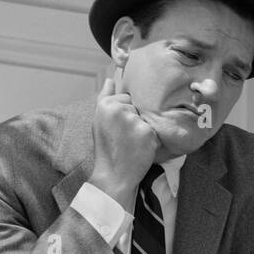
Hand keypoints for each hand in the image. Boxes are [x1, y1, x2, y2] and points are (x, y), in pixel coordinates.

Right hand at [90, 74, 160, 208]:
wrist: (113, 175)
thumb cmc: (107, 147)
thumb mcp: (99, 120)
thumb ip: (105, 97)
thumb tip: (111, 78)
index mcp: (105, 104)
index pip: (126, 97)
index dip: (124, 113)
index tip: (116, 129)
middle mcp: (118, 109)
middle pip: (137, 105)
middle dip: (133, 120)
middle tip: (123, 137)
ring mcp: (133, 120)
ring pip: (146, 117)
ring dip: (141, 129)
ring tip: (130, 143)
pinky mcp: (146, 132)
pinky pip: (154, 128)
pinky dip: (150, 139)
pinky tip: (139, 148)